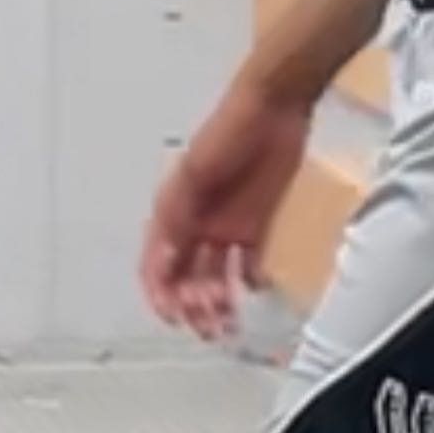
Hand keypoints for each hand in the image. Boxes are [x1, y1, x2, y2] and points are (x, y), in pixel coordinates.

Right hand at [139, 85, 310, 342]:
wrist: (276, 107)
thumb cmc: (229, 130)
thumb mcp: (195, 174)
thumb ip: (179, 218)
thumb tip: (163, 263)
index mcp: (173, 212)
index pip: (157, 265)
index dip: (160, 294)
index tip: (174, 316)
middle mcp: (196, 223)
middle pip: (186, 278)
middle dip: (192, 306)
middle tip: (210, 325)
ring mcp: (227, 224)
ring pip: (215, 275)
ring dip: (218, 301)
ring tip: (230, 320)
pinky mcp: (256, 221)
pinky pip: (249, 261)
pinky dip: (249, 279)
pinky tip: (254, 286)